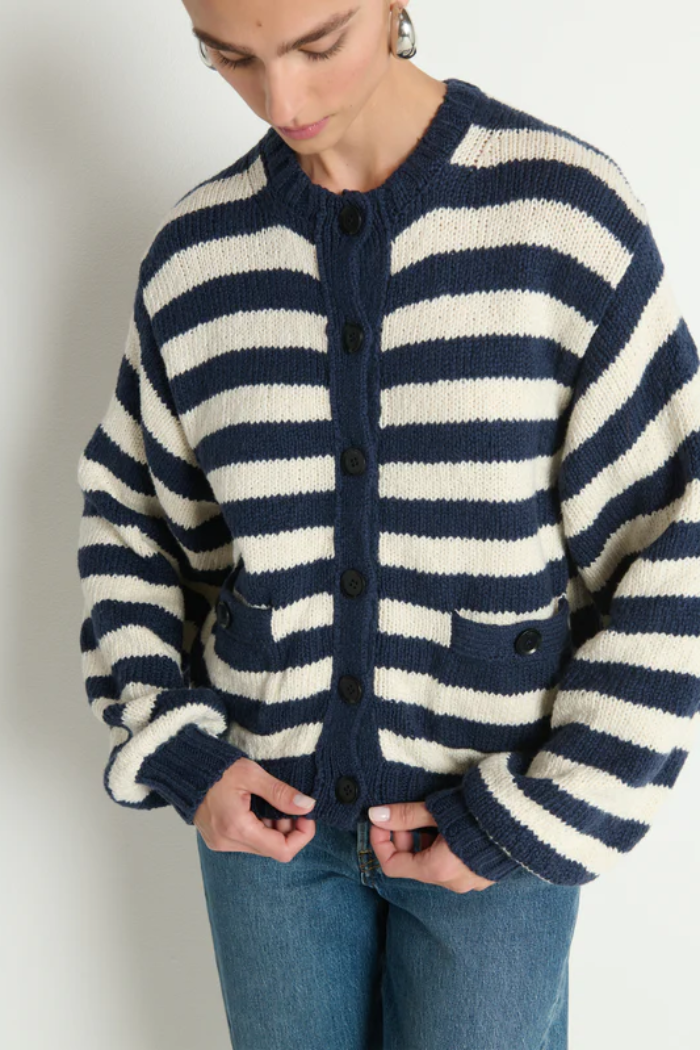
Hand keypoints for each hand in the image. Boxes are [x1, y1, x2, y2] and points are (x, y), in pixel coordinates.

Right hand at [193, 757, 316, 860]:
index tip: (306, 814)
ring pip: (261, 846)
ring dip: (274, 828)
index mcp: (237, 828)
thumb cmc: (216, 768)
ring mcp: (221, 843)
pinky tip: (258, 808)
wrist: (184, 769)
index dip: (302, 835)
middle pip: (273, 849)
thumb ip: (280, 793)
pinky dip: (260, 828)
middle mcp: (228, 842)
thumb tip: (307, 806)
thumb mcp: (252, 774)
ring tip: (272, 802)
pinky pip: (247, 842)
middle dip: (288, 829)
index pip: (282, 850)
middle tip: (290, 804)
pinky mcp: (217, 839)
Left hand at [368, 801, 496, 892]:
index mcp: (437, 870)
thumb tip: (375, 815)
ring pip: (434, 865)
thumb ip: (405, 815)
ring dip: (424, 842)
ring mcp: (471, 882)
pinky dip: (444, 848)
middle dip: (403, 838)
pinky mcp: (485, 874)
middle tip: (406, 814)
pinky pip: (454, 865)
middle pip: (413, 865)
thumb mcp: (436, 810)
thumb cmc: (478, 812)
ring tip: (433, 816)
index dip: (379, 842)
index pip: (392, 866)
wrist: (525, 817)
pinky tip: (453, 825)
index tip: (380, 820)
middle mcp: (453, 883)